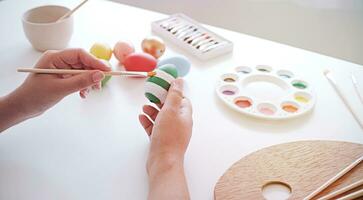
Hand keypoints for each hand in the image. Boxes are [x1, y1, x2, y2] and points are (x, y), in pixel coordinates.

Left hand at [0, 48, 109, 131]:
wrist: (23, 107)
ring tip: (88, 92)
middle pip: (83, 62)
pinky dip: (83, 85)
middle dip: (92, 74)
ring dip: (88, 81)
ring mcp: (61, 69)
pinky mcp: (63, 77)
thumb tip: (99, 75)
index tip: (106, 70)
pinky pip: (78, 78)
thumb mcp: (60, 89)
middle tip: (99, 85)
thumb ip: (81, 81)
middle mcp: (59, 60)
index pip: (80, 54)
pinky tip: (82, 94)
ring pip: (82, 71)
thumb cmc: (35, 96)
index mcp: (54, 57)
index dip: (95, 61)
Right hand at [139, 79, 192, 199]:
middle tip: (150, 96)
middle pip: (170, 108)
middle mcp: (179, 124)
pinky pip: (154, 127)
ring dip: (152, 111)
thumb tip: (179, 80)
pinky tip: (141, 118)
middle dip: (160, 101)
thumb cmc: (168, 136)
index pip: (182, 100)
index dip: (173, 92)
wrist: (163, 161)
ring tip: (144, 107)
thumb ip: (174, 94)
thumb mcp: (171, 110)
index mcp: (185, 116)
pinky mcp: (160, 140)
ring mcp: (170, 132)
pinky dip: (148, 122)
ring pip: (161, 117)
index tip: (162, 86)